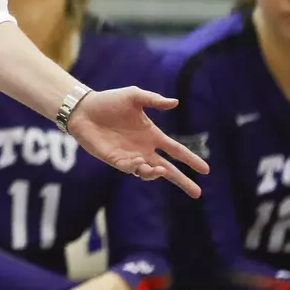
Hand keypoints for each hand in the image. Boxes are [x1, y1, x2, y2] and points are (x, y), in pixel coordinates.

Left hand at [66, 87, 208, 197]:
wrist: (83, 109)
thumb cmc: (109, 101)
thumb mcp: (134, 96)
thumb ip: (154, 100)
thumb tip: (175, 102)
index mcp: (152, 135)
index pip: (176, 150)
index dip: (190, 160)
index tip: (206, 170)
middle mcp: (144, 148)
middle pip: (167, 169)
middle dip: (182, 181)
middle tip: (196, 193)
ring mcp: (130, 156)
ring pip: (149, 172)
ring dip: (155, 174)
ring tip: (159, 170)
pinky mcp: (115, 160)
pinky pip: (130, 169)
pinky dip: (136, 168)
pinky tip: (139, 162)